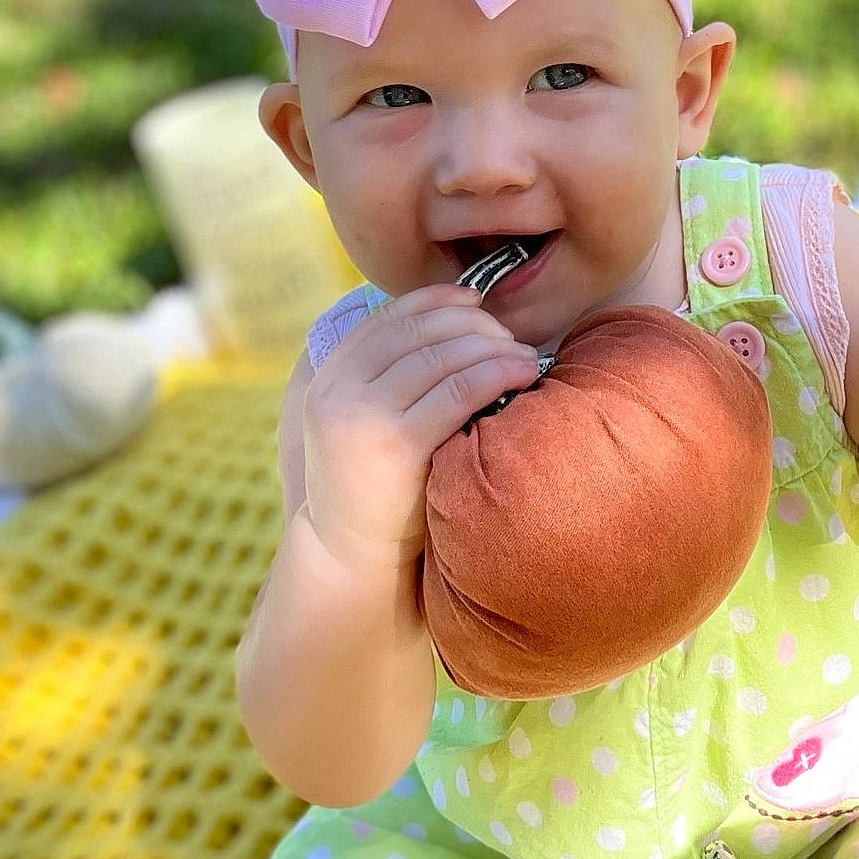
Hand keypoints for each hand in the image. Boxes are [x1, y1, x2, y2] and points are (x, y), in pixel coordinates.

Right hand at [301, 284, 542, 574]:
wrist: (351, 558)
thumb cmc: (377, 483)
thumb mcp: (366, 418)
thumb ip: (390, 376)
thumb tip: (455, 320)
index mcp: (331, 375)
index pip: (391, 316)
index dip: (438, 300)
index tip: (476, 299)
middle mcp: (340, 388)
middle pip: (421, 331)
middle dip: (474, 325)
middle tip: (510, 336)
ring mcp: (364, 414)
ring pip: (444, 357)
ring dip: (494, 347)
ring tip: (526, 356)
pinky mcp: (397, 443)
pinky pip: (459, 391)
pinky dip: (497, 374)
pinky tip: (522, 374)